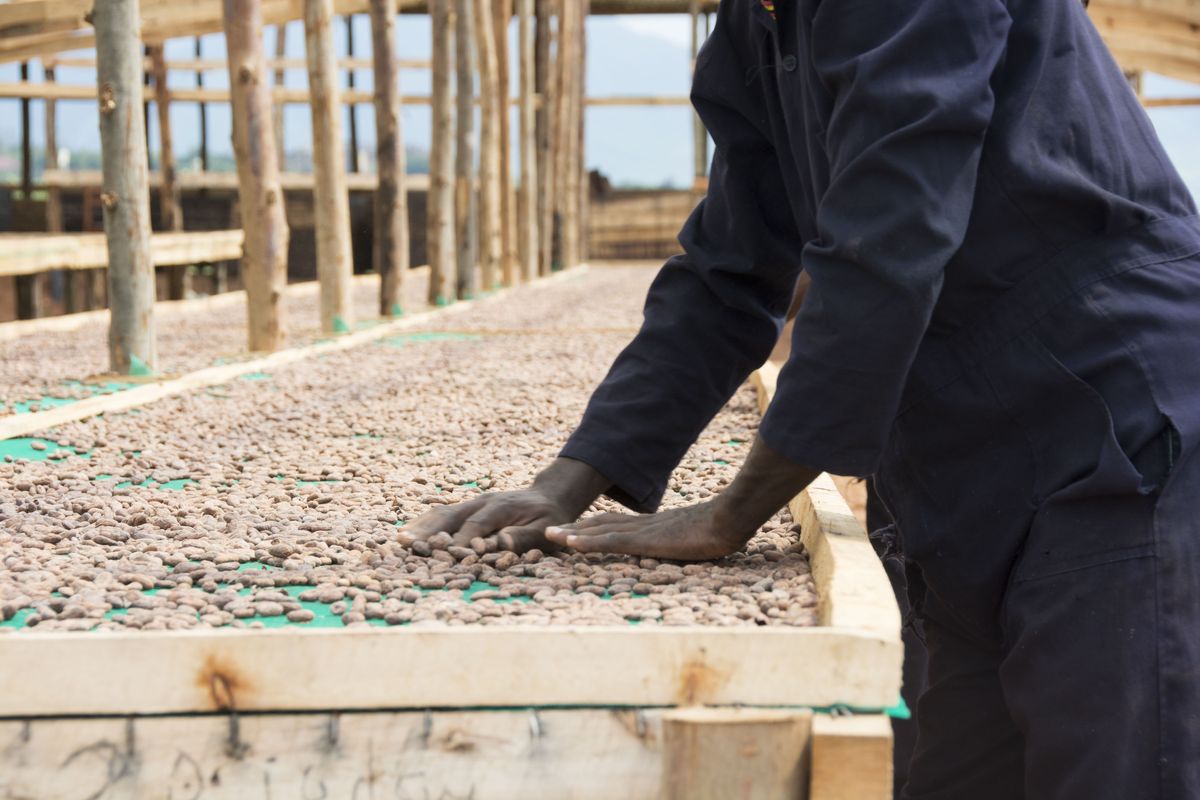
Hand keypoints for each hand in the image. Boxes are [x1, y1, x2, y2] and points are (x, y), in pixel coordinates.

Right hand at [399, 457, 612, 552]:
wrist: (549, 496)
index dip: (461, 541)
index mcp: (500, 507)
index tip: (444, 556)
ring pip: (441, 514)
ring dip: (420, 527)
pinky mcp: (466, 509)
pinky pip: (441, 515)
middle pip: (449, 516)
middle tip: (406, 544)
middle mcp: (480, 502)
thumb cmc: (549, 519)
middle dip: (428, 531)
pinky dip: (423, 524)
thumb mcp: (546, 529)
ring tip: (399, 540)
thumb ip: (525, 537)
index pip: (475, 526)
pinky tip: (408, 535)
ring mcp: (471, 503)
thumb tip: (502, 544)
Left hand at [544, 501, 753, 560]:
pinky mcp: (645, 540)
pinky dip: (588, 542)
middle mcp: (642, 525)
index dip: (592, 527)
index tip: (572, 530)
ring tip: (549, 535)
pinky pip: (611, 541)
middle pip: (601, 524)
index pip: (616, 524)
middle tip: (550, 531)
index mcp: (653, 525)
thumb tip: (690, 544)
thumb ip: (686, 538)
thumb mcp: (698, 536)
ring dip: (573, 533)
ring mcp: (643, 531)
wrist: (730, 518)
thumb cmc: (722, 528)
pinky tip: (571, 543)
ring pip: (600, 530)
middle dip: (575, 527)